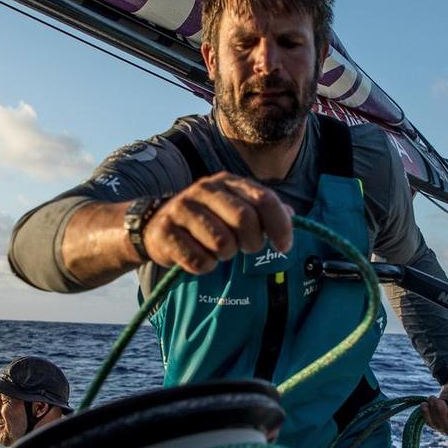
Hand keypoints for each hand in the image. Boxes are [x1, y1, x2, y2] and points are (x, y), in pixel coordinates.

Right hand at [143, 171, 292, 273]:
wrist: (156, 226)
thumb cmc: (204, 220)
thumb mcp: (233, 209)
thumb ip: (261, 210)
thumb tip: (291, 215)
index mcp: (226, 182)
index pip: (264, 199)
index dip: (280, 225)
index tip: (284, 246)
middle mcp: (204, 189)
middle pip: (244, 219)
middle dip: (252, 242)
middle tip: (246, 249)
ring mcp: (182, 209)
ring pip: (221, 242)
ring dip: (225, 254)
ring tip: (217, 250)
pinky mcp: (166, 232)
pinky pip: (198, 260)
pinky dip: (204, 266)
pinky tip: (198, 257)